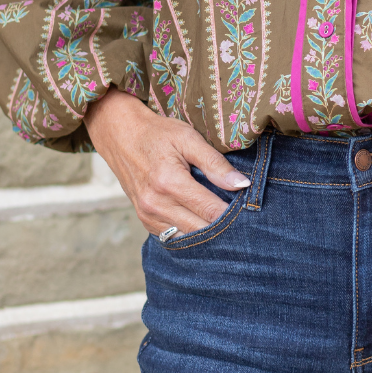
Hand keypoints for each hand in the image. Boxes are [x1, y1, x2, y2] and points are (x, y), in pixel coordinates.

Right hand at [85, 88, 249, 235]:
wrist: (121, 136)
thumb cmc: (158, 133)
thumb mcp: (188, 138)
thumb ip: (215, 163)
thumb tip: (242, 184)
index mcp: (169, 182)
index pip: (210, 210)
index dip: (233, 214)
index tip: (250, 212)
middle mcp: (155, 204)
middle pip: (200, 230)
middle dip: (223, 227)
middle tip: (243, 221)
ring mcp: (147, 216)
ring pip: (187, 238)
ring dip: (207, 234)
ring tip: (226, 224)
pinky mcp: (145, 221)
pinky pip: (173, 237)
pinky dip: (190, 233)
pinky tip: (203, 222)